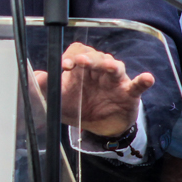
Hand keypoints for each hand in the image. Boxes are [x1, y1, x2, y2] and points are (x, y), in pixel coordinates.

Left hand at [34, 42, 153, 137]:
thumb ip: (45, 86)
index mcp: (80, 68)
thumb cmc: (78, 106)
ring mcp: (114, 81)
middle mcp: (97, 70)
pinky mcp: (129, 94)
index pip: (77, 53)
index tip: (64, 66)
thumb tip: (34, 76)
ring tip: (108, 66)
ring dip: (110, 65)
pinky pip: (137, 85)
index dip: (71, 56)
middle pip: (96, 57)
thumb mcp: (59, 98)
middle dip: (89, 59)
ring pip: (115, 66)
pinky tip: (147, 78)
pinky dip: (143, 80)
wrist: (98, 127)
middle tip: (81, 62)